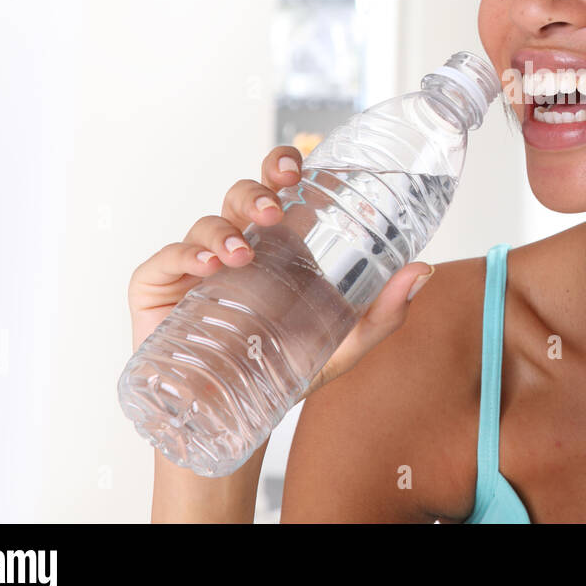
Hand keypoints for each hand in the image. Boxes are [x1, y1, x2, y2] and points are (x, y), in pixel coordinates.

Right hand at [126, 145, 435, 398]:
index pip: (278, 187)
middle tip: (272, 211)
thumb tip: (425, 270)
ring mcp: (196, 264)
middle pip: (241, 195)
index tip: (298, 167)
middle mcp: (239, 244)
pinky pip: (167, 258)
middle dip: (255, 192)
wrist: (233, 420)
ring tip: (242, 255)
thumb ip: (384, 312)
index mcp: (280, 245)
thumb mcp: (343, 344)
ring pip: (206, 223)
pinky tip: (206, 268)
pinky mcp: (160, 288)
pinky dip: (185, 255)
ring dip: (223, 230)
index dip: (282, 165)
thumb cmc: (284, 372)